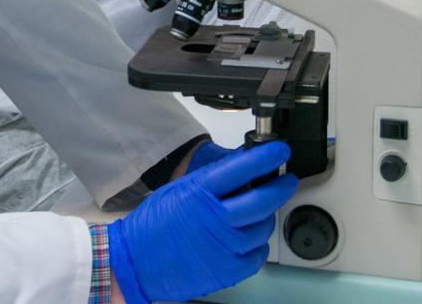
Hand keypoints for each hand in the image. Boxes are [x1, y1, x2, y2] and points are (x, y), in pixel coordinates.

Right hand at [108, 141, 297, 303]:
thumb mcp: (178, 190)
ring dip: (265, 218)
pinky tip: (248, 239)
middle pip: (263, 199)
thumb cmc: (153, 226)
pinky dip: (257, 246)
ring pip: (263, 228)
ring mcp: (224, 246)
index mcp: (199, 192)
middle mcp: (215, 218)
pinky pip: (258, 256)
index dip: (266, 157)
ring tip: (256, 215)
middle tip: (286, 181)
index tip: (279, 151)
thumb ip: (210, 181)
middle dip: (281, 187)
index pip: (242, 168)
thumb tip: (241, 166)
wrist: (135, 261)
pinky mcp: (228, 270)